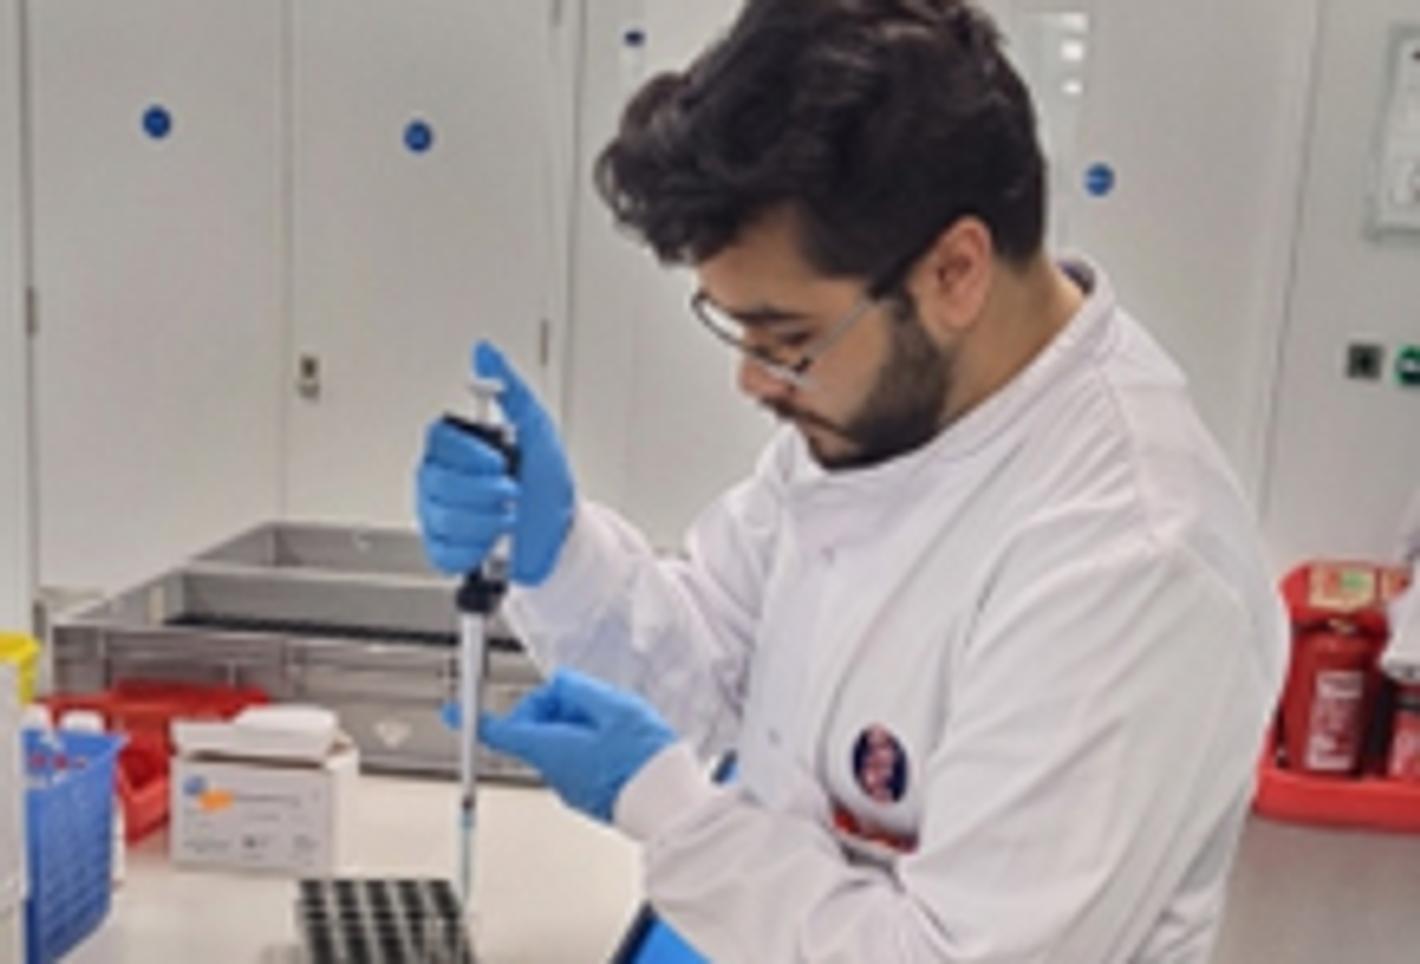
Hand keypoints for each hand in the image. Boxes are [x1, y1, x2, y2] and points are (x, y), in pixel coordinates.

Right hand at [417, 341, 574, 583]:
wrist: (563, 530)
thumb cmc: (548, 481)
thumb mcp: (537, 427)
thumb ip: (511, 389)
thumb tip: (486, 353)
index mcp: (457, 448)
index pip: (438, 441)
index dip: (469, 454)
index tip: (499, 460)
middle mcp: (441, 479)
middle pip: (438, 481)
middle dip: (484, 490)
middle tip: (512, 489)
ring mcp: (440, 515)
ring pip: (444, 517)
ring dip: (487, 519)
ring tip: (510, 515)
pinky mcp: (446, 549)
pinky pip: (446, 550)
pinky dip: (477, 547)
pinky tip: (495, 539)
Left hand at [471, 669, 677, 822]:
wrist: (668, 805)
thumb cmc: (643, 762)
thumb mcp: (614, 707)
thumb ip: (579, 691)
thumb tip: (560, 682)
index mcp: (550, 748)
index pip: (499, 731)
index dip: (472, 718)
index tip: (454, 710)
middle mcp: (552, 771)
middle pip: (532, 728)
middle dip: (552, 706)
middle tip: (588, 701)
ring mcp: (569, 785)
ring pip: (556, 742)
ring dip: (575, 724)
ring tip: (613, 723)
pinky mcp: (586, 792)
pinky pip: (575, 758)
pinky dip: (588, 742)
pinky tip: (618, 740)